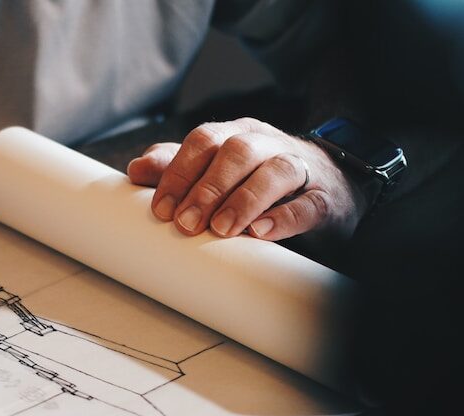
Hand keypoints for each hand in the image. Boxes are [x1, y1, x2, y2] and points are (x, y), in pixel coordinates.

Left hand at [127, 117, 367, 240]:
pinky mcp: (323, 198)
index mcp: (237, 135)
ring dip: (243, 200)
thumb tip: (135, 170)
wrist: (328, 186)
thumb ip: (178, 167)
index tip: (161, 209)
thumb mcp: (217, 170)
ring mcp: (300, 168)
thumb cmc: (259, 178)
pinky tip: (261, 233)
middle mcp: (267, 144)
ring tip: (221, 229)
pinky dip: (284, 217)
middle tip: (186, 223)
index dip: (179, 172)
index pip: (204, 140)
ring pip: (275, 171)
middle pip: (237, 152)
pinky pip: (307, 204)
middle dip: (207, 188)